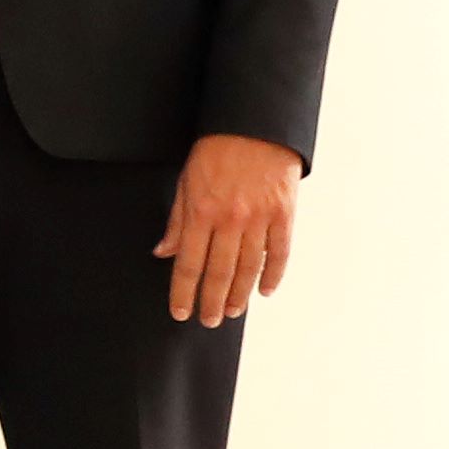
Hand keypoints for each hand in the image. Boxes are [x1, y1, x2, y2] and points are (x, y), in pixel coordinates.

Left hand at [157, 133, 303, 324]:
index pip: (189, 264)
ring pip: (249, 268)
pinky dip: (273, 275)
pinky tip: (264, 291)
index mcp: (201, 213)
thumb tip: (164, 253)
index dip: (184, 292)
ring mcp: (259, 219)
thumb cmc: (215, 152)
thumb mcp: (186, 182)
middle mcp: (230, 220)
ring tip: (231, 312)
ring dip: (239, 294)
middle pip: (219, 272)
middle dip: (211, 301)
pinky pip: (280, 253)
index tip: (180, 312)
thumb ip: (177, 221)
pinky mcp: (284, 215)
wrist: (255, 127)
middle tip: (207, 321)